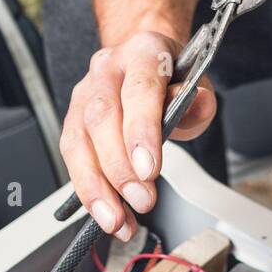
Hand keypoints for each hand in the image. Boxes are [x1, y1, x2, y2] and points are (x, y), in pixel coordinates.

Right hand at [58, 30, 216, 239]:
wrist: (145, 60)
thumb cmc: (171, 76)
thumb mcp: (198, 82)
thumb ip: (200, 100)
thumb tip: (196, 106)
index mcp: (142, 52)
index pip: (139, 89)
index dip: (142, 130)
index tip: (150, 169)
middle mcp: (107, 70)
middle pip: (103, 119)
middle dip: (120, 169)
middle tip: (141, 200)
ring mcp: (84, 94)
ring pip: (78, 141)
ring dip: (96, 187)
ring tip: (116, 220)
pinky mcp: (72, 120)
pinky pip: (72, 158)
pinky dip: (88, 190)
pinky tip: (106, 213)